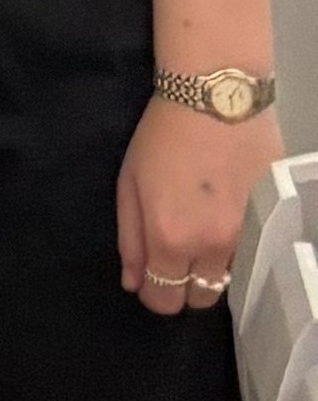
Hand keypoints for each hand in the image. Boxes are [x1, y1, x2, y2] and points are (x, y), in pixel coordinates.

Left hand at [119, 97, 282, 315]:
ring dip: (211, 268)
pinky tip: (225, 221)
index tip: (151, 279)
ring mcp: (248, 236)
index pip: (164, 300)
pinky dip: (237, 249)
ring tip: (201, 232)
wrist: (217, 99)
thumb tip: (133, 282)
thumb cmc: (162, 138)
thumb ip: (130, 240)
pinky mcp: (272, 220)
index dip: (154, 295)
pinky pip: (252, 255)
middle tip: (175, 257)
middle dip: (183, 287)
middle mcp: (212, 247)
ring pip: (229, 280)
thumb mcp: (129, 184)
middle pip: (200, 301)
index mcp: (170, 239)